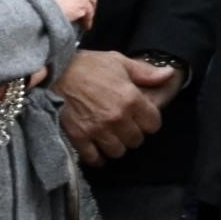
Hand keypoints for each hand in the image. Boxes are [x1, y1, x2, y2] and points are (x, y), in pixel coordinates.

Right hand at [55, 48, 164, 165]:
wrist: (51, 73)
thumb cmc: (86, 65)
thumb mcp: (118, 62)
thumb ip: (145, 72)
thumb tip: (169, 74)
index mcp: (131, 99)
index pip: (153, 124)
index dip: (149, 121)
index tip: (142, 118)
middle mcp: (116, 118)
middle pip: (136, 140)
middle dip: (133, 134)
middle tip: (125, 127)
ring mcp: (97, 130)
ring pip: (118, 151)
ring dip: (116, 145)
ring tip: (111, 137)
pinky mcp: (78, 137)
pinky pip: (94, 158)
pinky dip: (97, 156)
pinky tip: (96, 149)